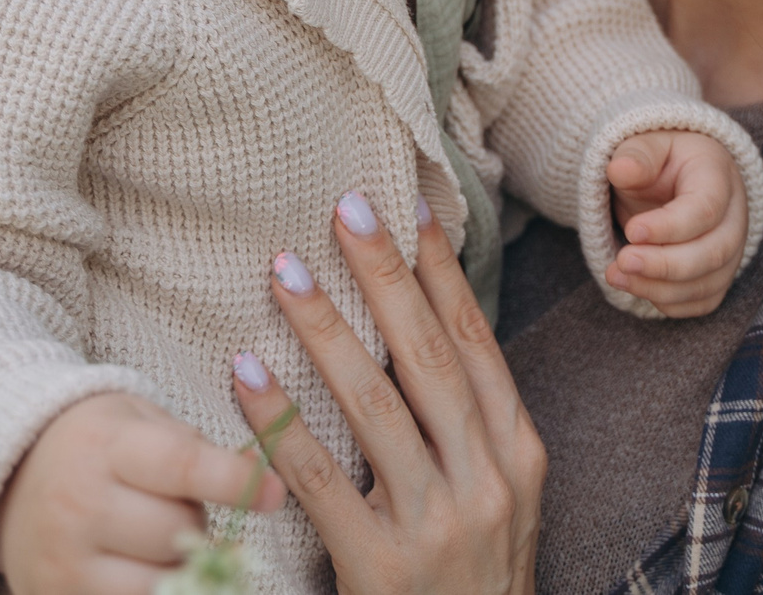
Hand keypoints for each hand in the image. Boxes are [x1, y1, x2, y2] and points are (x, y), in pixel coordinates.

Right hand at [0, 391, 284, 594]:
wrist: (6, 474)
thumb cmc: (93, 441)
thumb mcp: (139, 422)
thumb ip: (197, 449)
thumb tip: (261, 476)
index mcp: (103, 444)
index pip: (180, 466)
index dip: (233, 482)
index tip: (274, 493)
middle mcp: (77, 502)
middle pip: (176, 532)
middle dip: (196, 523)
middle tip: (177, 507)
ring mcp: (62, 559)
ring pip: (160, 582)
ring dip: (178, 565)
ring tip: (155, 539)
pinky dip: (154, 590)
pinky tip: (141, 566)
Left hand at [232, 193, 544, 594]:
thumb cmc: (472, 589)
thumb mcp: (498, 506)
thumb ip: (467, 431)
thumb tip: (423, 335)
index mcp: (518, 457)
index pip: (477, 345)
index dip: (440, 275)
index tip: (405, 209)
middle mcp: (487, 484)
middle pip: (430, 358)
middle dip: (386, 276)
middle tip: (343, 206)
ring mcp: (437, 528)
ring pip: (377, 406)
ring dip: (327, 330)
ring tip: (285, 271)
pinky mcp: (382, 571)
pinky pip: (320, 482)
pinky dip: (279, 422)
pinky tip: (244, 372)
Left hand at [603, 129, 747, 316]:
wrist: (676, 176)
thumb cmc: (661, 159)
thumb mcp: (646, 144)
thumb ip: (636, 156)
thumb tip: (620, 169)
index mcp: (717, 175)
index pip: (705, 208)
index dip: (669, 226)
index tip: (631, 231)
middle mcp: (734, 216)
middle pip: (713, 252)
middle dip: (665, 265)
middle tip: (622, 261)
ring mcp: (731, 250)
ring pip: (707, 283)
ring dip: (659, 288)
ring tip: (616, 276)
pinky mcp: (719, 276)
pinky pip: (702, 302)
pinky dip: (669, 302)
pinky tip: (636, 287)